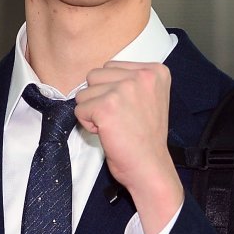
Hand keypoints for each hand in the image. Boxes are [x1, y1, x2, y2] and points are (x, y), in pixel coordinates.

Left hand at [75, 61, 182, 233]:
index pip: (111, 67)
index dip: (110, 90)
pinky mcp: (107, 106)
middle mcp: (141, 75)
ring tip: (113, 125)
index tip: (128, 110)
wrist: (149, 166)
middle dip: (98, 98)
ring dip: (92, 111)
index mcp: (154, 71)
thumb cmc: (145, 138)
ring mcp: (124, 89)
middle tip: (117, 119)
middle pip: (94, 75)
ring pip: (84, 92)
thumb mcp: (149, 98)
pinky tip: (106, 132)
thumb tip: (97, 77)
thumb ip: (129, 81)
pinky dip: (87, 124)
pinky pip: (79, 109)